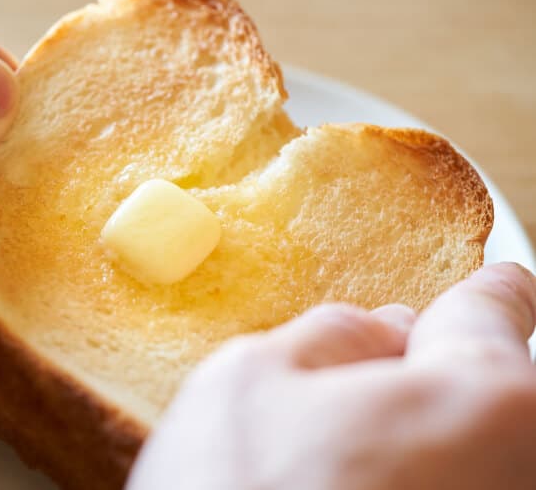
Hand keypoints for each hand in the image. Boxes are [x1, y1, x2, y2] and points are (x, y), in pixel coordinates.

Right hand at [127, 263, 535, 489]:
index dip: (490, 293)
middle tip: (365, 390)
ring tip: (337, 469)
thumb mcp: (247, 380)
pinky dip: (416, 486)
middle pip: (495, 392)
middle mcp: (525, 473)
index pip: (501, 309)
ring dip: (419, 446)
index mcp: (486, 399)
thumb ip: (328, 335)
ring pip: (470, 457)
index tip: (500, 286)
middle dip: (436, 378)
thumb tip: (380, 330)